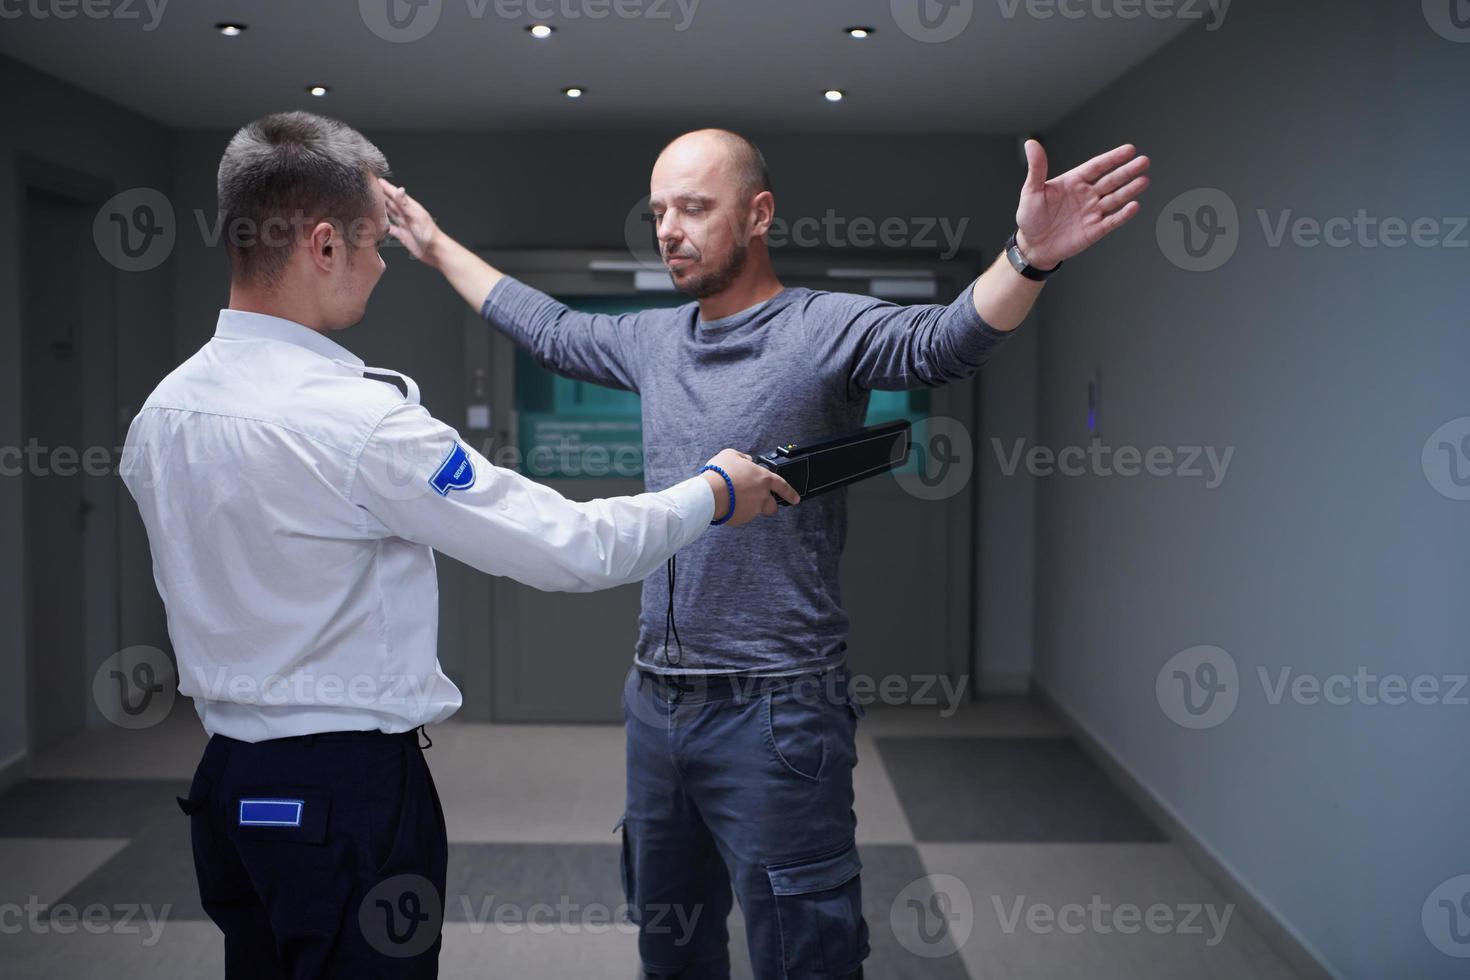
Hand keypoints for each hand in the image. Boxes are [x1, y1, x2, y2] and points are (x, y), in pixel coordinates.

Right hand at [379, 178, 441, 264]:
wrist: (435, 251)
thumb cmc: (429, 234)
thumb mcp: (416, 217)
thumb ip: (405, 204)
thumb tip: (400, 189)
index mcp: (410, 207)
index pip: (395, 194)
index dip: (386, 187)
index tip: (376, 179)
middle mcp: (406, 214)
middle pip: (391, 202)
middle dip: (381, 195)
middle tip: (370, 188)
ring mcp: (404, 224)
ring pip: (390, 213)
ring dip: (381, 208)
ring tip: (371, 202)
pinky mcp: (402, 235)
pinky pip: (390, 228)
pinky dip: (383, 225)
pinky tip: (377, 223)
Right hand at [701, 449, 799, 526]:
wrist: (709, 492)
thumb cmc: (721, 472)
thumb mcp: (731, 455)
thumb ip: (742, 457)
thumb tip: (747, 461)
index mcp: (763, 479)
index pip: (783, 486)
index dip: (790, 493)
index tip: (796, 499)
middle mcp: (762, 496)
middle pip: (772, 506)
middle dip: (767, 504)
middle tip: (755, 498)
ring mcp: (753, 510)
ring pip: (756, 512)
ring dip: (750, 507)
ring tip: (735, 500)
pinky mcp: (742, 519)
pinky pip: (742, 516)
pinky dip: (737, 512)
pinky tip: (727, 504)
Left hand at [1014, 140, 1150, 270]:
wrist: (1032, 247)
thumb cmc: (1030, 218)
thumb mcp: (1031, 191)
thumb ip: (1037, 168)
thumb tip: (1031, 143)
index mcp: (1074, 182)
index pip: (1097, 167)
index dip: (1112, 158)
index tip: (1129, 150)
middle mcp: (1086, 195)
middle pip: (1111, 180)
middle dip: (1127, 171)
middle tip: (1143, 161)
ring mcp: (1092, 212)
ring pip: (1115, 199)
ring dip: (1130, 190)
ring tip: (1144, 180)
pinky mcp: (1095, 230)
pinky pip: (1112, 221)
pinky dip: (1123, 215)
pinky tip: (1134, 206)